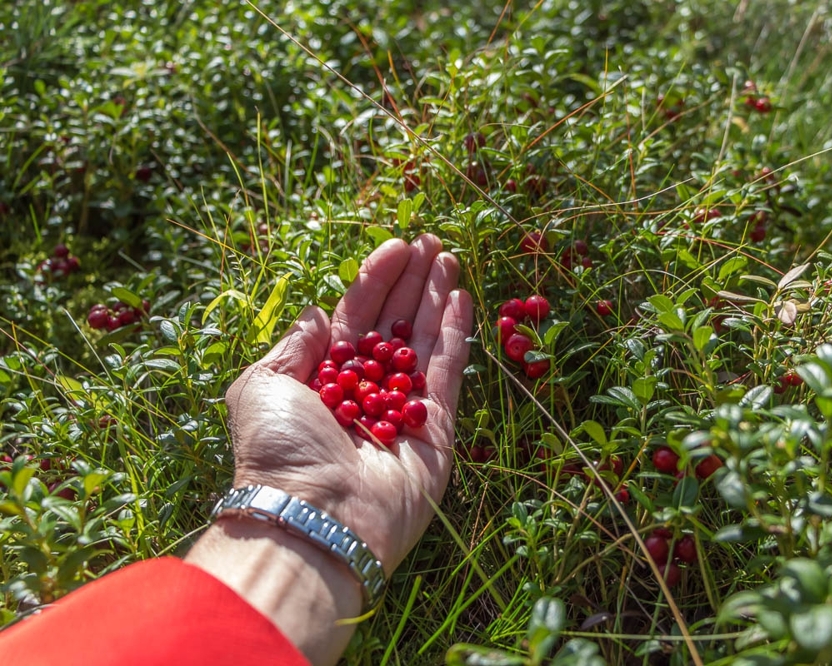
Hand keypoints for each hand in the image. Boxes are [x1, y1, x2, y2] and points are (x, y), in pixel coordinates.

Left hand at [223, 234, 472, 574]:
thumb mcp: (261, 385)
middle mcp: (363, 392)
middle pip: (393, 325)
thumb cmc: (278, 451)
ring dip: (437, 300)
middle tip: (433, 242)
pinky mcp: (436, 431)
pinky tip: (460, 299)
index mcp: (321, 380)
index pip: (355, 318)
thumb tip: (319, 313)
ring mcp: (402, 411)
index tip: (396, 247)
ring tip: (450, 258)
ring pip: (424, 344)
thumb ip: (294, 344)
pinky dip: (456, 337)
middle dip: (412, 283)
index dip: (375, 281)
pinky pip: (448, 375)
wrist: (314, 518)